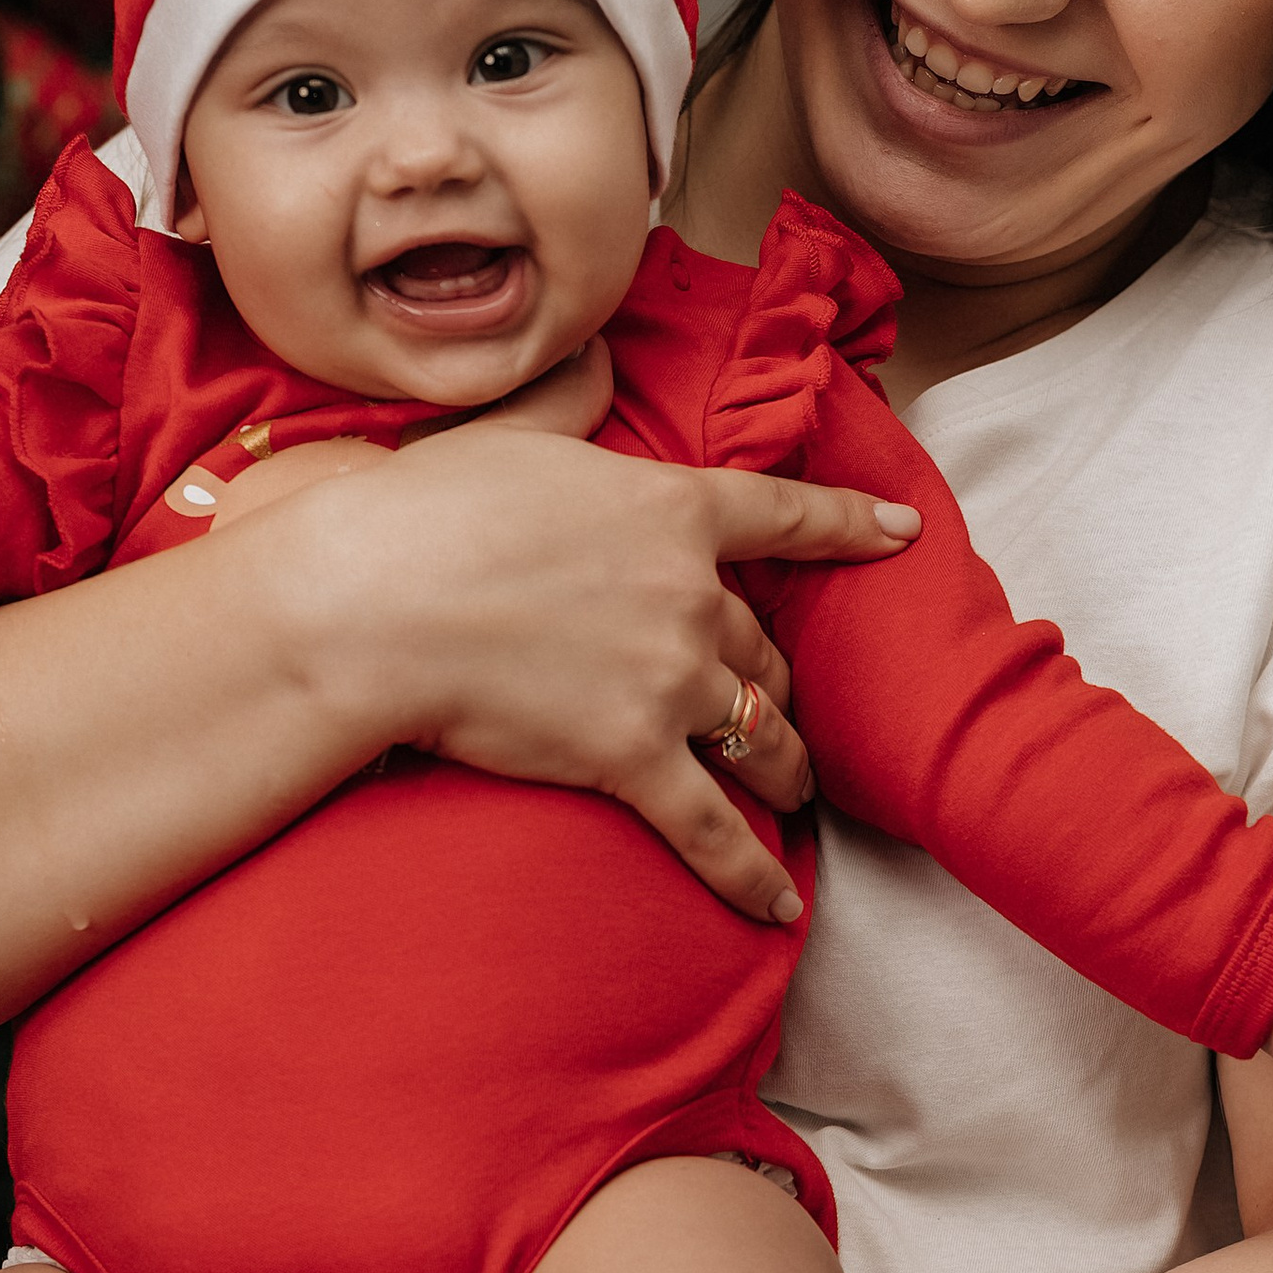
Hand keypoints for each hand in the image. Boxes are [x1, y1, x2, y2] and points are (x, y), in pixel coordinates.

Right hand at [260, 410, 919, 924]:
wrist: (370, 604)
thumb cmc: (422, 513)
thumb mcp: (511, 435)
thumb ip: (573, 408)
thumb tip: (596, 363)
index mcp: (668, 507)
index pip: (784, 515)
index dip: (851, 525)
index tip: (902, 533)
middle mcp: (688, 594)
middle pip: (764, 645)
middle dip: (778, 679)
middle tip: (783, 704)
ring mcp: (668, 680)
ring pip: (761, 733)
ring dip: (786, 766)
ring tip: (796, 790)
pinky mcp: (632, 758)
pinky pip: (713, 829)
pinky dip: (750, 876)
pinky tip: (779, 909)